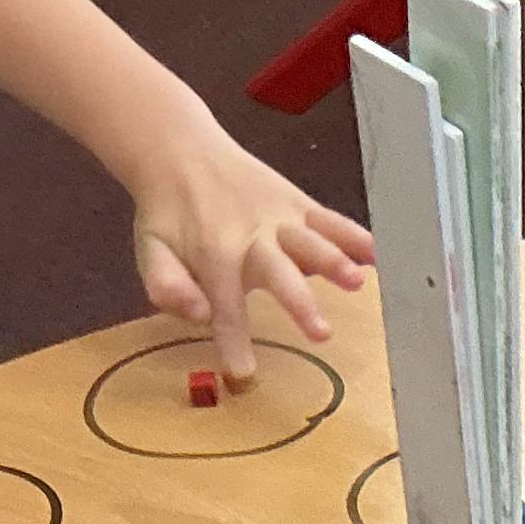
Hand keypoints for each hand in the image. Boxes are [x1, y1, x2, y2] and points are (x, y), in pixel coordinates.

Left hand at [128, 124, 373, 388]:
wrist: (179, 151)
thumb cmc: (167, 213)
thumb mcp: (150, 249)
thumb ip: (166, 284)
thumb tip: (197, 314)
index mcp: (211, 252)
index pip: (225, 304)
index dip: (234, 339)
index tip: (243, 373)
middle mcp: (250, 234)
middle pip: (278, 272)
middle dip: (300, 303)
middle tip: (321, 334)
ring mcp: (278, 216)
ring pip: (310, 240)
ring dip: (335, 261)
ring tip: (357, 283)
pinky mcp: (297, 202)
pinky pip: (327, 218)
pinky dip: (352, 234)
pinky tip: (374, 253)